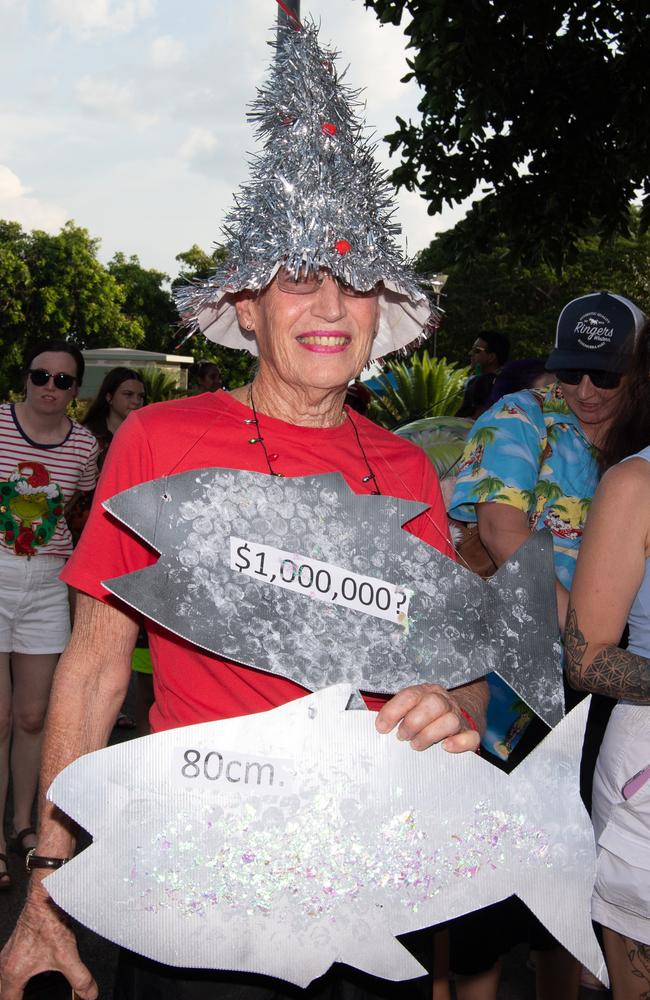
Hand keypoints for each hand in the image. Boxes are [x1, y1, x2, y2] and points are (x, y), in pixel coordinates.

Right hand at [0, 879, 97, 999]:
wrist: (45, 896)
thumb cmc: (48, 921)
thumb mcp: (67, 954)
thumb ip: (80, 978)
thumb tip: (89, 994)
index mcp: (12, 973)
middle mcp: (5, 964)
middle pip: (4, 992)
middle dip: (16, 999)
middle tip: (31, 999)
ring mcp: (8, 953)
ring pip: (4, 980)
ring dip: (16, 988)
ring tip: (30, 993)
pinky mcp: (15, 945)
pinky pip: (10, 967)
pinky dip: (18, 976)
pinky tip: (32, 973)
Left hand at [375, 683, 479, 752]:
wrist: (458, 713)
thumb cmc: (424, 715)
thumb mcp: (409, 707)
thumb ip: (393, 713)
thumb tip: (376, 726)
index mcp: (425, 692)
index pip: (410, 696)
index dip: (393, 711)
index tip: (381, 728)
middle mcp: (443, 701)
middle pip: (433, 704)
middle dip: (413, 722)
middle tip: (402, 736)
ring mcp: (458, 717)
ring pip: (450, 720)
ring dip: (430, 734)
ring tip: (416, 745)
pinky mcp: (469, 734)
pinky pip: (470, 737)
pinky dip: (459, 742)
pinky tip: (445, 747)